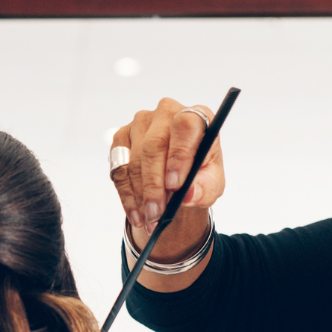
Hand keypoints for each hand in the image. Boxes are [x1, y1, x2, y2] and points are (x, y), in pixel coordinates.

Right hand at [110, 99, 226, 232]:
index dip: (179, 156)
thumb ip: (205, 188)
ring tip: (150, 219)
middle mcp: (167, 112)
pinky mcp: (122, 136)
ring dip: (140, 195)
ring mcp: (141, 122)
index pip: (185, 126)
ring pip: (134, 159)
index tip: (176, 186)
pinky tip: (136, 213)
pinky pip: (119, 168)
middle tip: (157, 213)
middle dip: (155, 185)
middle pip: (154, 145)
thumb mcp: (211, 184)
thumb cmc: (199, 172)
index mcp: (196, 116)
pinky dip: (127, 195)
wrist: (179, 174)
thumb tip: (188, 195)